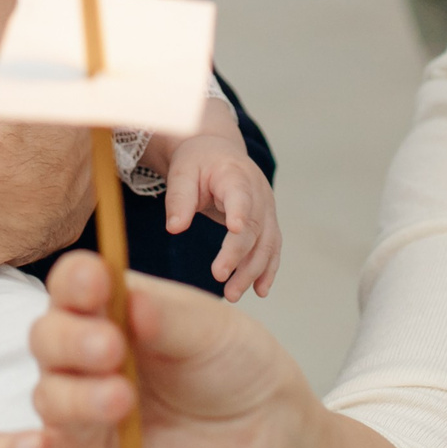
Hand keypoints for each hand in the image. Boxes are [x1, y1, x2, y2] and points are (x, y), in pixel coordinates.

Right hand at [0, 252, 318, 447]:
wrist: (261, 426)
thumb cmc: (228, 361)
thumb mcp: (210, 328)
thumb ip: (168, 317)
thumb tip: (131, 303)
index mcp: (108, 305)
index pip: (71, 283)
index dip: (75, 282)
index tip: (96, 284)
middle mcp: (83, 352)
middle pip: (48, 337)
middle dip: (73, 342)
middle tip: (112, 349)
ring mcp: (80, 406)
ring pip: (48, 395)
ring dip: (76, 398)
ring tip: (121, 401)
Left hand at [165, 125, 282, 300]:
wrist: (217, 153)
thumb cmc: (197, 162)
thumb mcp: (182, 172)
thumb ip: (179, 198)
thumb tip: (174, 228)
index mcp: (235, 175)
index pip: (240, 196)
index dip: (240, 212)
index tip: (235, 230)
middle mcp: (258, 192)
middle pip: (254, 227)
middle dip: (238, 256)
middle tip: (219, 278)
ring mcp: (267, 208)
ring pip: (266, 243)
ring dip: (253, 271)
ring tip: (233, 294)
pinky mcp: (268, 222)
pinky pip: (272, 247)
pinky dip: (267, 269)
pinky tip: (260, 290)